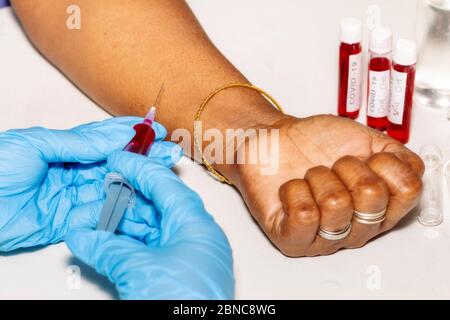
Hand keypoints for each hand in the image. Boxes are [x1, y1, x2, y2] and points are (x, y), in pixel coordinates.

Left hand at [0, 117, 180, 250]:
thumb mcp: (36, 144)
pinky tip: (133, 198)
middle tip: (167, 151)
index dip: (130, 133)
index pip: (104, 138)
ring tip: (158, 173)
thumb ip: (79, 142)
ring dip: (135, 181)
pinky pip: (97, 213)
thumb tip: (116, 135)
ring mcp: (71, 195)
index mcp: (63, 147)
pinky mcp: (68, 220)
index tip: (154, 128)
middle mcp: (71, 170)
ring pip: (111, 187)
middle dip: (142, 156)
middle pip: (114, 163)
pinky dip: (115, 207)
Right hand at [65, 152, 233, 299]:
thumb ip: (108, 249)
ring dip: (124, 224)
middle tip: (103, 190)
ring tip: (96, 219)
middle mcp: (197, 238)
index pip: (166, 185)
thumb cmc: (184, 304)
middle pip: (159, 206)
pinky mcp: (180, 275)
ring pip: (153, 229)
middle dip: (128, 198)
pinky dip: (129, 246)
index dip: (140, 168)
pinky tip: (106, 244)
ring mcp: (190, 257)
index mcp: (197, 226)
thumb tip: (83, 236)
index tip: (119, 158)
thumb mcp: (139, 269)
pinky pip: (153, 250)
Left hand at [232, 115, 423, 256]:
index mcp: (380, 208)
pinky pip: (305, 215)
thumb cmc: (315, 144)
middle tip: (331, 166)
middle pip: (372, 196)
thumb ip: (397, 155)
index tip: (362, 157)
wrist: (274, 140)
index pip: (407, 190)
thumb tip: (409, 170)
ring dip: (318, 177)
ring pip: (337, 204)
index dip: (383, 163)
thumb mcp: (365, 140)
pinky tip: (291, 189)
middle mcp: (357, 229)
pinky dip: (294, 190)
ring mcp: (325, 239)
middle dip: (347, 167)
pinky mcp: (292, 240)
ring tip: (308, 178)